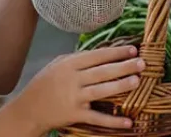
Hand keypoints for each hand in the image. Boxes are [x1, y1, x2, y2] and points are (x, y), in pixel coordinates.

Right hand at [13, 45, 144, 131]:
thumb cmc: (45, 84)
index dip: (116, 52)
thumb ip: (79, 59)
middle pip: (103, 72)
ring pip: (102, 91)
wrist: (28, 109)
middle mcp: (72, 79)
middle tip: (142, 63)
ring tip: (137, 81)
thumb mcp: (58, 65)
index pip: (97, 55)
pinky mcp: (75, 115)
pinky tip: (128, 121)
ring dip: (121, 86)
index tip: (133, 49)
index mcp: (69, 64)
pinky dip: (113, 121)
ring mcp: (74, 98)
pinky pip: (97, 118)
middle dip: (124, 66)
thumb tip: (104, 52)